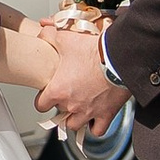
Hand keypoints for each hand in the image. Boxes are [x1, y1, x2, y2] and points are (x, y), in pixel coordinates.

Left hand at [39, 15, 124, 136]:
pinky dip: (95, 127)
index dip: (43, 99)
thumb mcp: (65, 38)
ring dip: (75, 118)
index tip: (47, 93)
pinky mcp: (106, 114)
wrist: (119, 57)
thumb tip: (42, 28)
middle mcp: (71, 105)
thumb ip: (49, 34)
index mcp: (58, 90)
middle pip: (59, 113)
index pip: (40, 105)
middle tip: (67, 93)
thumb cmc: (92, 50)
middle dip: (62, 104)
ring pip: (75, 125)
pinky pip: (97, 130)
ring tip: (78, 108)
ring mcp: (89, 112)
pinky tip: (94, 119)